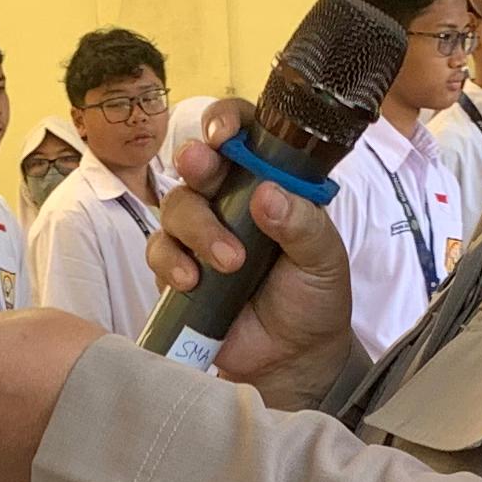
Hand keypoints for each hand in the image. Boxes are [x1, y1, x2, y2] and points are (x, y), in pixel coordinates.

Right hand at [153, 97, 359, 402]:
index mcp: (267, 184)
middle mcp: (229, 201)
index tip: (224, 134)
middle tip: (205, 170)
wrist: (293, 360)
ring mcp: (200, 234)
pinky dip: (172, 263)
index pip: (243, 135)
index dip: (226, 122)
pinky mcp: (178, 268)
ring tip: (228, 263)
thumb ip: (301, 224)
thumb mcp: (323, 259)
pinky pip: (159, 251)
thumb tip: (267, 195)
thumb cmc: (314, 299)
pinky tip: (193, 282)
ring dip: (197, 228)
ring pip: (175, 207)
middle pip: (197, 165)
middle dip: (197, 163)